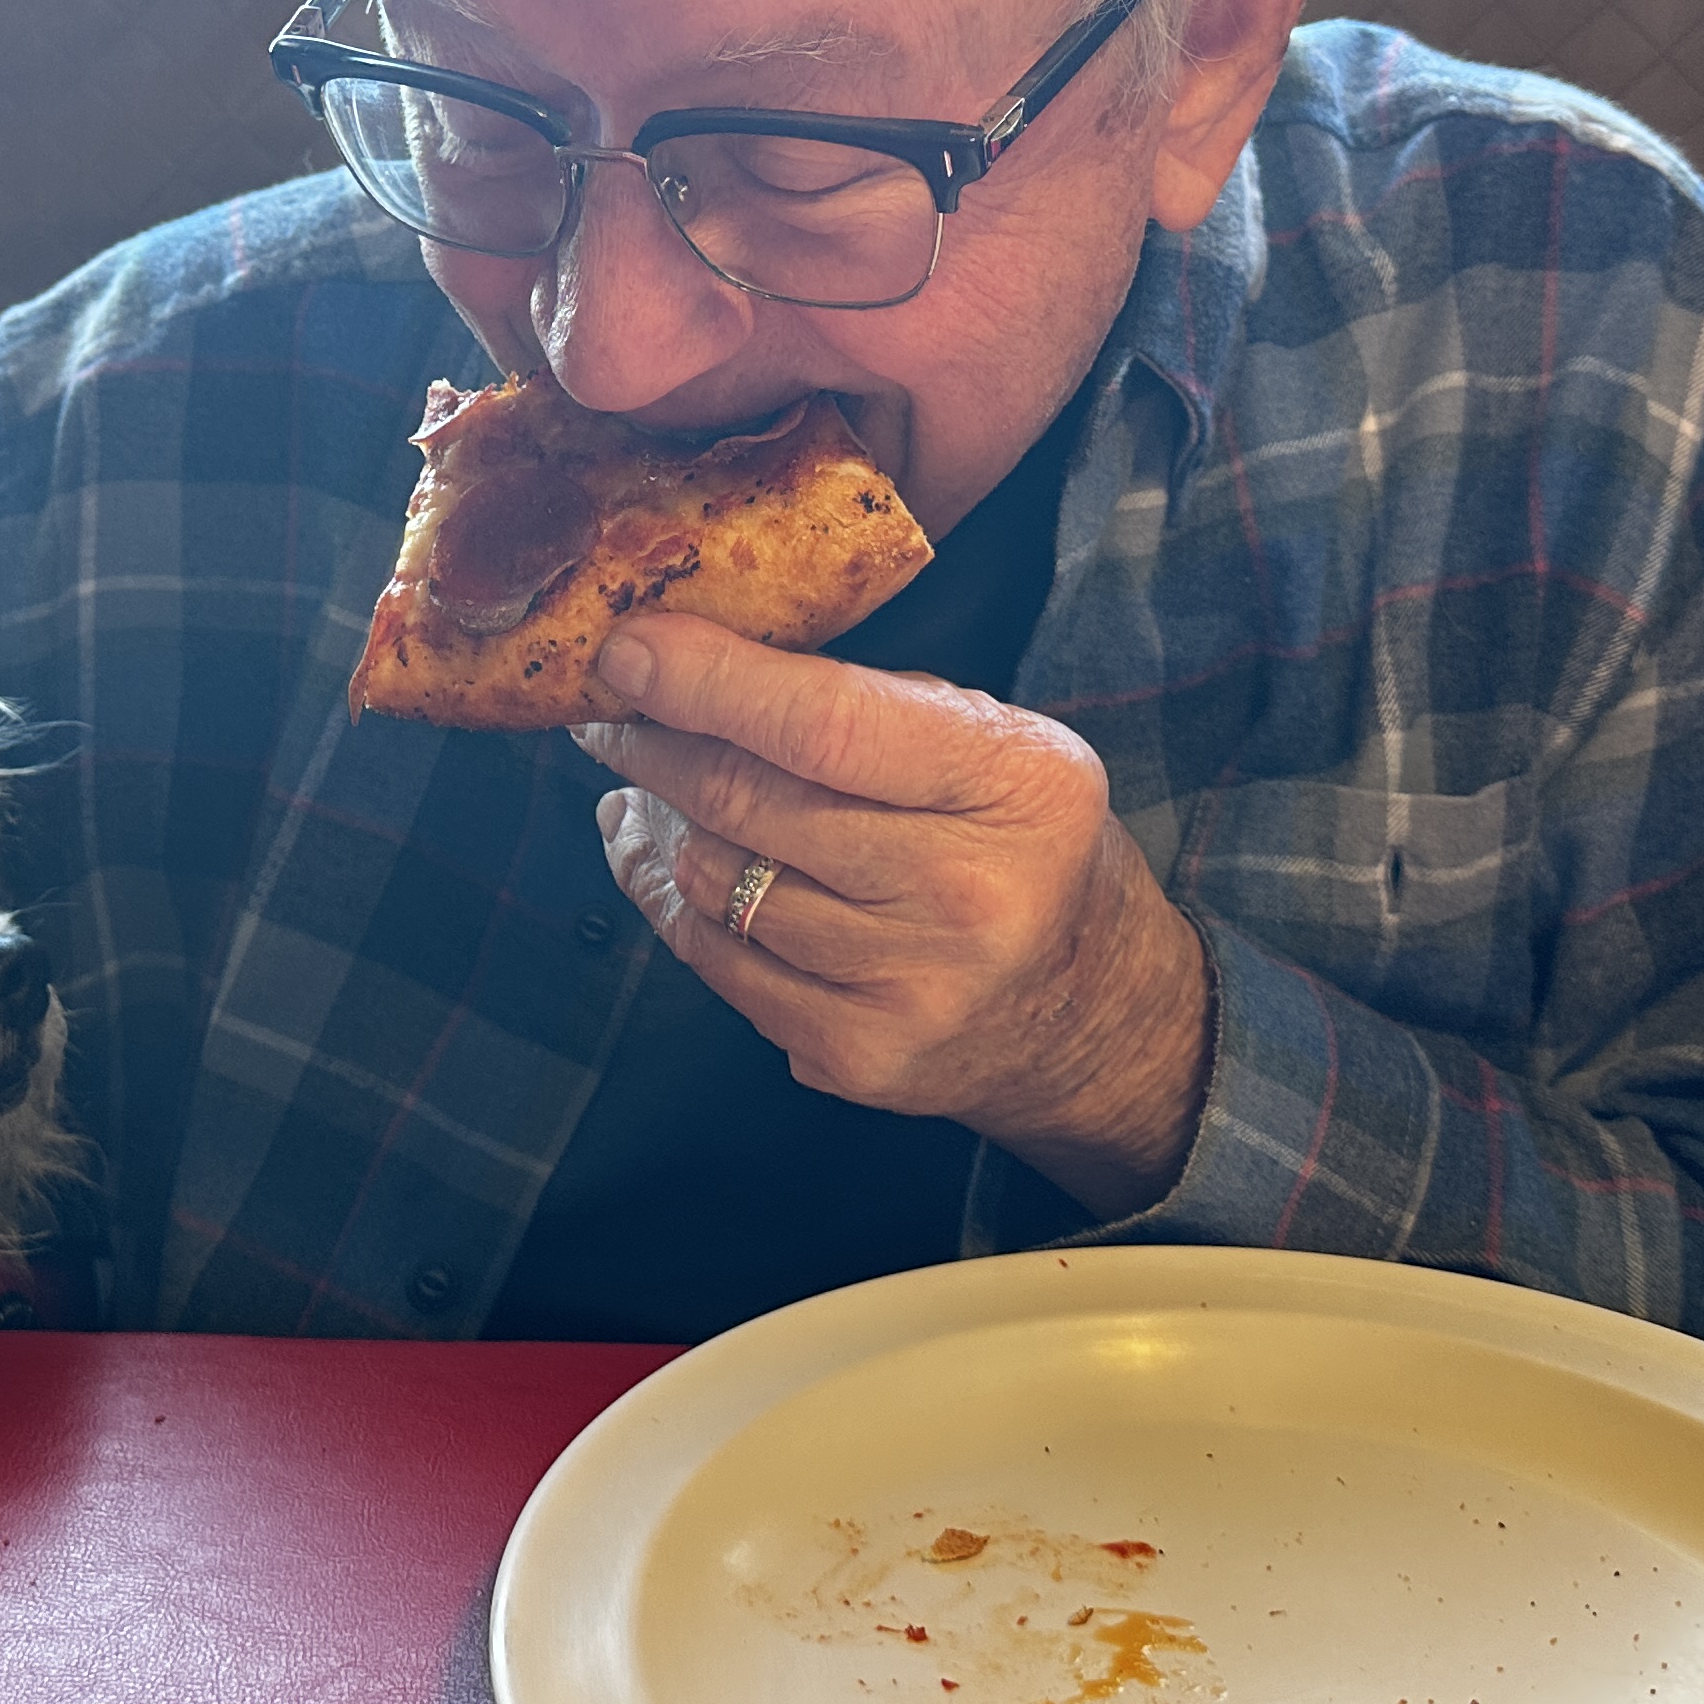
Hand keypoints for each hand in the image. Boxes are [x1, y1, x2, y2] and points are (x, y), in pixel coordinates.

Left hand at [573, 613, 1212, 1219]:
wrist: (1094, 1015)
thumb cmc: (1023, 846)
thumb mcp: (994, 744)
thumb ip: (866, 704)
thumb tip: (692, 662)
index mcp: (1013, 784)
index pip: (825, 724)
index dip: (707, 681)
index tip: (625, 648)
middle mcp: (964, 894)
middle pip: (749, 804)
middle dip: (653, 746)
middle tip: (609, 712)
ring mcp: (906, 989)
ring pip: (715, 885)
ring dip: (657, 824)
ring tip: (641, 785)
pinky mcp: (855, 1055)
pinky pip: (717, 964)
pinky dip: (670, 901)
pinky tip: (659, 859)